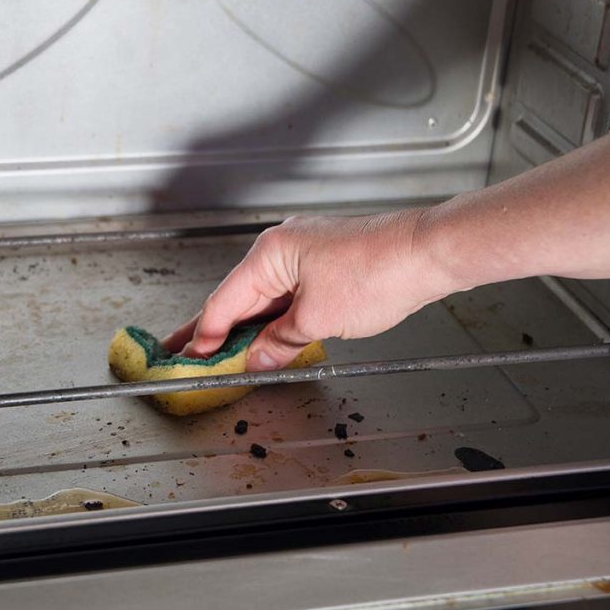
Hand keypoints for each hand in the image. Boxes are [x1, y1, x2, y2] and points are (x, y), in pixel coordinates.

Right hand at [162, 210, 456, 370]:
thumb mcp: (317, 320)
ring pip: (263, 298)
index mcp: (270, 254)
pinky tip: (265, 340)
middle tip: (182, 351)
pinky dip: (274, 319)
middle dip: (212, 330)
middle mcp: (281, 248)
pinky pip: (286, 295)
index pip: (224, 302)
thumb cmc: (379, 271)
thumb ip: (279, 342)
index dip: (204, 336)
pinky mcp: (323, 264)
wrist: (427, 254)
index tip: (190, 360)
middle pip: (238, 298)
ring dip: (246, 328)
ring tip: (219, 353)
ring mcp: (303, 254)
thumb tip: (257, 358)